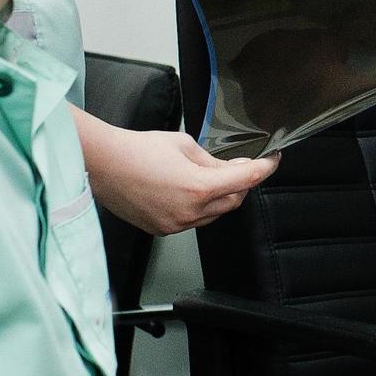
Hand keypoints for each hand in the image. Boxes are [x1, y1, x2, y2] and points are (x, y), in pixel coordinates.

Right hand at [85, 125, 276, 235]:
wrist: (103, 164)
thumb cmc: (137, 150)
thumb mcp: (185, 145)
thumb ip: (214, 161)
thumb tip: (232, 169)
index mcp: (198, 187)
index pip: (246, 180)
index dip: (264, 169)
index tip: (272, 162)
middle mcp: (189, 212)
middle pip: (233, 201)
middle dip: (240, 183)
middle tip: (237, 166)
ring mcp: (175, 224)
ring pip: (213, 214)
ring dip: (218, 197)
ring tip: (203, 176)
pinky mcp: (162, 230)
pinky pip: (192, 221)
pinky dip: (197, 208)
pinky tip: (184, 190)